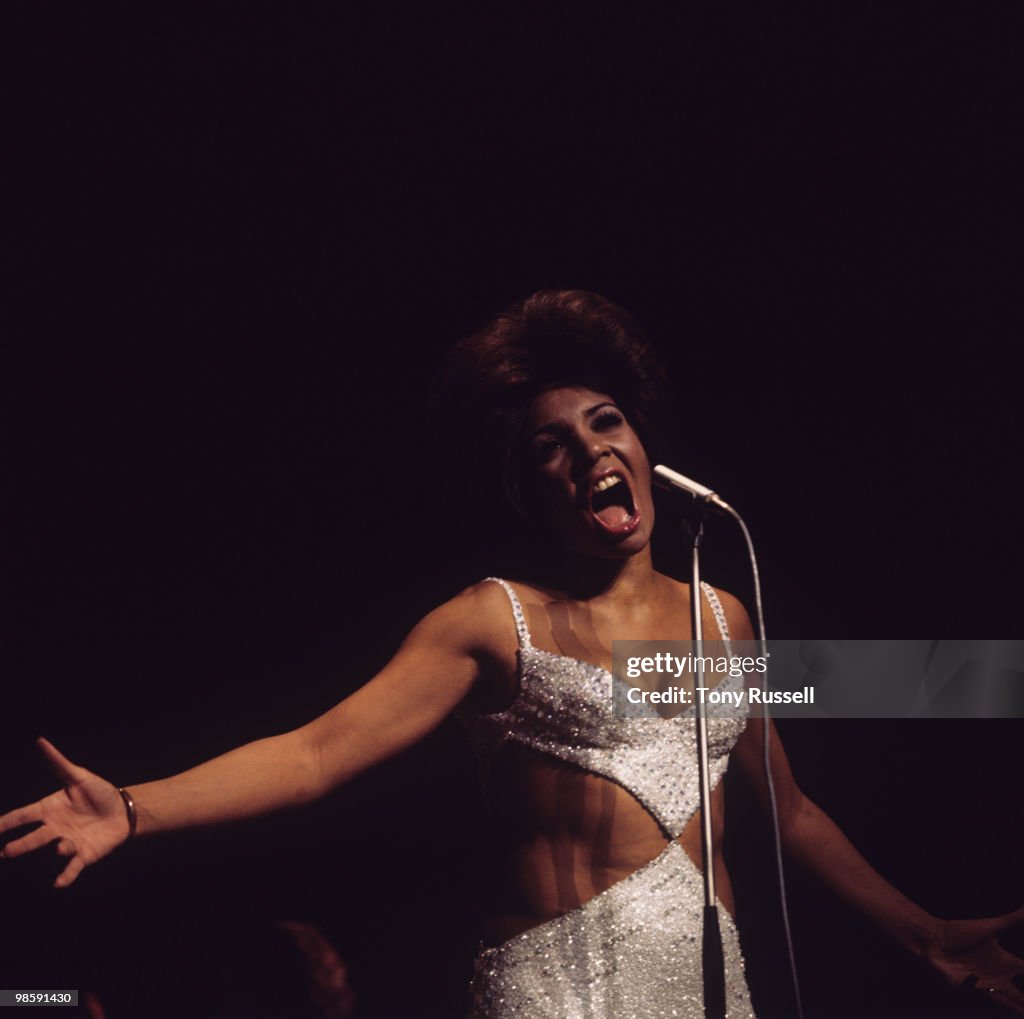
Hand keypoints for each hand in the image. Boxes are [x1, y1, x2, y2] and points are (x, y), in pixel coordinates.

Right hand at [0, 738, 129, 887]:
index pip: (23, 816)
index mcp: (50, 809)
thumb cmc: (98, 793)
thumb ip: (58, 762)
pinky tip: (60, 883)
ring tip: (62, 846)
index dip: (5, 823)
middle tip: (6, 852)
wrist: (122, 810)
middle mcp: (55, 828)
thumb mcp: (79, 776)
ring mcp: (68, 842)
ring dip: (58, 849)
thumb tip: (41, 741)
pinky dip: (66, 875)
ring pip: (57, 849)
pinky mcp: (84, 855)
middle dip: (20, 846)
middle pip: (34, 838)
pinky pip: (73, 867)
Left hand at [925, 908, 1023, 1014]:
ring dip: (1015, 1007)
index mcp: (1004, 961)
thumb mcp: (992, 927)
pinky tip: (990, 988)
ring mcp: (982, 983)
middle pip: (1018, 994)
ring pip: (1005, 1000)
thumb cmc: (961, 932)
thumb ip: (1013, 919)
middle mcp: (996, 975)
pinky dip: (984, 991)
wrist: (934, 938)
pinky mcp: (968, 988)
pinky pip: (979, 992)